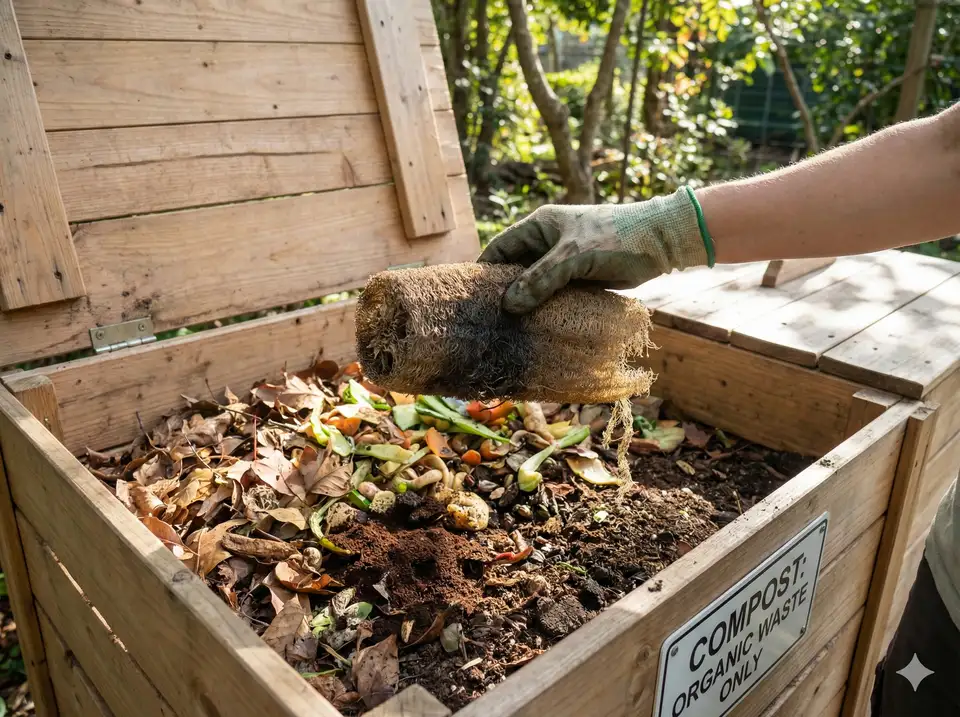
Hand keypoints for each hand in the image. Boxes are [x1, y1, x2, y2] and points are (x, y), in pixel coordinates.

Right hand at [478, 187, 713, 312]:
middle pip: (514, 270)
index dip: (483, 272)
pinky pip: (554, 296)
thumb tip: (509, 305)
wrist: (661, 242)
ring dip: (525, 305)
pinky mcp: (578, 279)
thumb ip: (542, 279)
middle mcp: (547, 243)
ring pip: (534, 286)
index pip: (499, 249)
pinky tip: (536, 330)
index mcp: (539, 227)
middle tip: (486, 322)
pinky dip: (545, 310)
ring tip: (507, 331)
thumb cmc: (617, 238)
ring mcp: (563, 262)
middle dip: (502, 293)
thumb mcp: (575, 256)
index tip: (469, 299)